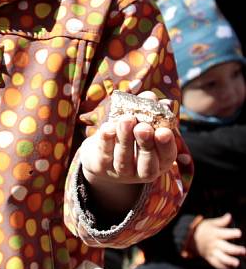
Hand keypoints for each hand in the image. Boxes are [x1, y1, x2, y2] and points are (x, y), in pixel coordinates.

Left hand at [80, 92, 177, 214]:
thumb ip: (148, 108)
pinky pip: (104, 154)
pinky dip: (106, 139)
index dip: (166, 146)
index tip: (163, 131)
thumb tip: (150, 96)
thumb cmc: (129, 132)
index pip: (167, 157)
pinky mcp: (101, 167)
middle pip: (147, 164)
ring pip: (123, 159)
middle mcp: (141, 171)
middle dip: (145, 144)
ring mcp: (120, 172)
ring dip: (125, 138)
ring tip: (126, 119)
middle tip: (143, 127)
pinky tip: (108, 126)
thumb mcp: (141, 120)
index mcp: (159, 161)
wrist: (101, 150)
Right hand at [193, 213, 245, 268]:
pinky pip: (216, 264)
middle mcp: (214, 244)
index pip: (225, 233)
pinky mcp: (210, 258)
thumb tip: (229, 215)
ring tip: (236, 263)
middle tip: (244, 251)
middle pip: (226, 248)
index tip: (239, 233)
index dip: (233, 233)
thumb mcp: (210, 223)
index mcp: (215, 233)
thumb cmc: (202, 229)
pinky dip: (223, 268)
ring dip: (230, 261)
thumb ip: (221, 221)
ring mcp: (212, 252)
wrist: (189, 239)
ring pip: (222, 258)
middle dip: (236, 250)